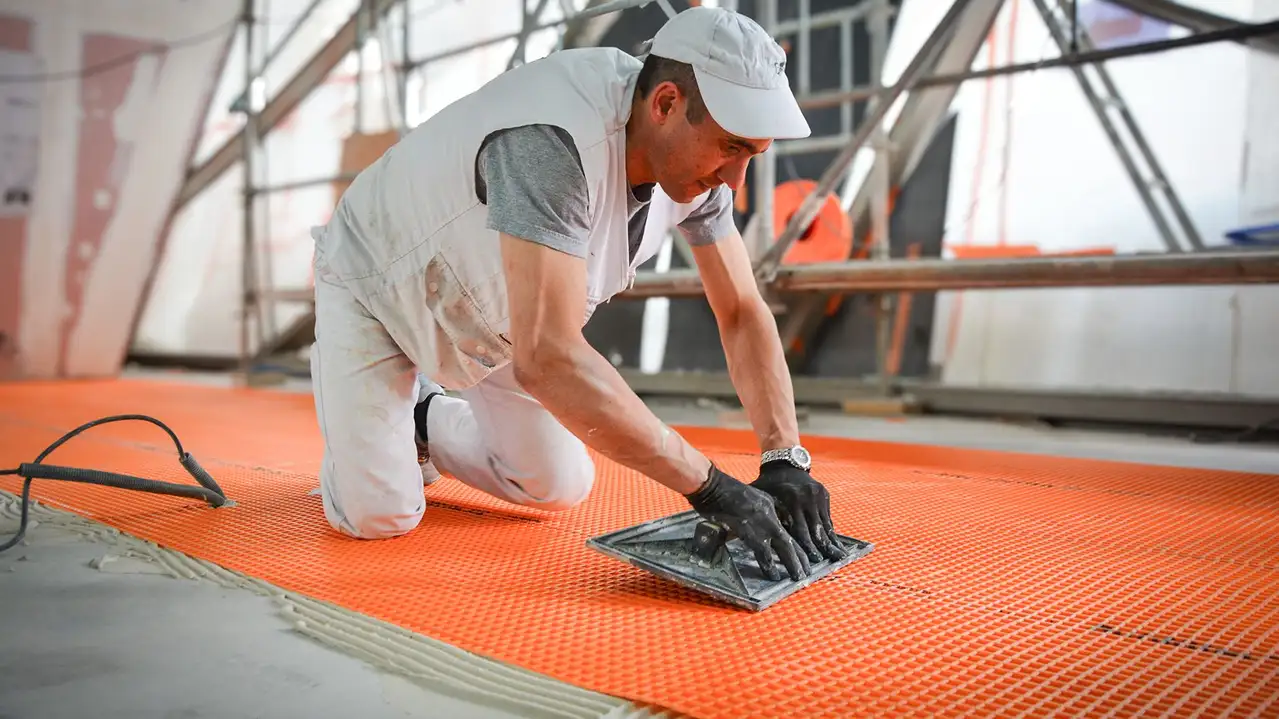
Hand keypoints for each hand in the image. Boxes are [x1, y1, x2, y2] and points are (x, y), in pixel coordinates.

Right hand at [684, 464, 810, 581]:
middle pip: (791, 540)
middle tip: (808, 572)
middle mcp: (771, 516)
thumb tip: (772, 525)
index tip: (806, 556)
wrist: (714, 488)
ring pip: (784, 548)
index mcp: (772, 507)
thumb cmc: (727, 492)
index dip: (798, 544)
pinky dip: (770, 566)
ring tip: (798, 577)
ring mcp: (762, 525)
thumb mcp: (753, 497)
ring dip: (792, 564)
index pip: (791, 529)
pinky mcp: (750, 533)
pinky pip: (764, 553)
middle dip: (801, 557)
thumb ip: (764, 510)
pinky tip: (774, 575)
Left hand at [751, 461, 845, 563]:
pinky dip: (832, 533)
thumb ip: (753, 511)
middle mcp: (805, 498)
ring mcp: (816, 496)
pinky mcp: (824, 496)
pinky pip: (828, 519)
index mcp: (788, 499)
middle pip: (812, 531)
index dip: (801, 549)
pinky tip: (837, 545)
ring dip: (830, 544)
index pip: (797, 530)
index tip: (807, 562)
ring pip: (824, 526)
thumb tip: (729, 529)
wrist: (784, 464)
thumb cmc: (767, 484)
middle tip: (822, 567)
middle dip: (817, 551)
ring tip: (837, 558)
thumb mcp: (758, 494)